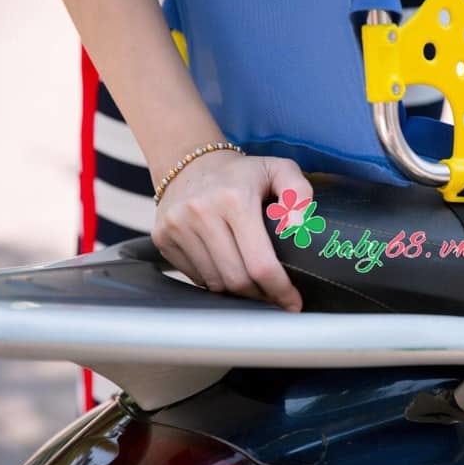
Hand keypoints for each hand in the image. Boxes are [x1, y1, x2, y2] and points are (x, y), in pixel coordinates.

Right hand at [151, 152, 311, 310]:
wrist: (189, 161)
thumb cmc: (242, 173)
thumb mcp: (280, 169)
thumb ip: (299, 194)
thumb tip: (299, 226)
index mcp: (235, 199)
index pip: (260, 262)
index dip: (280, 289)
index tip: (293, 303)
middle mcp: (202, 212)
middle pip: (236, 279)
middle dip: (261, 295)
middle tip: (275, 296)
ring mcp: (178, 226)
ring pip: (214, 283)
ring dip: (238, 292)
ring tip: (254, 285)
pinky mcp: (163, 238)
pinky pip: (195, 277)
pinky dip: (215, 281)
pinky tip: (228, 270)